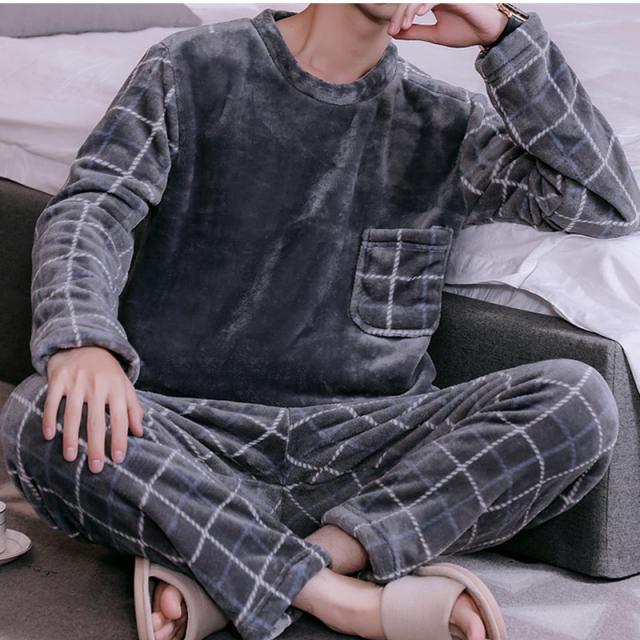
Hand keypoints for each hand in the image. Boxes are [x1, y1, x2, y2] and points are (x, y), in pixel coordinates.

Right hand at [43, 345, 144, 472]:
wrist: (85, 344)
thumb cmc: (108, 372)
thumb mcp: (125, 387)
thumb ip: (133, 409)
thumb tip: (140, 433)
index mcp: (116, 388)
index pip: (120, 418)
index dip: (119, 439)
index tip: (118, 459)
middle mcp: (98, 385)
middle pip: (96, 420)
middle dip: (96, 446)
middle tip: (96, 468)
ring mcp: (77, 381)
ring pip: (73, 414)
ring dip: (70, 438)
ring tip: (71, 458)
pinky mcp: (59, 378)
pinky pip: (52, 401)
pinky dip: (50, 419)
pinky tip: (49, 436)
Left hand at [388, 3, 508, 48]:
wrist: (488, 33)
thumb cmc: (465, 31)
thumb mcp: (435, 34)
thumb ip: (416, 32)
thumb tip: (396, 33)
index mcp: (432, 1)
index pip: (410, 5)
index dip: (398, 17)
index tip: (392, 32)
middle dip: (400, 14)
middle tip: (393, 30)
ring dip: (410, 10)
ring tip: (404, 26)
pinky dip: (426, 4)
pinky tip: (419, 15)